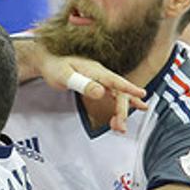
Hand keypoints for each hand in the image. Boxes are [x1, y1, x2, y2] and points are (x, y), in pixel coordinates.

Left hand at [20, 38, 148, 132]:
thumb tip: (100, 92)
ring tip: (121, 127)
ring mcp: (99, 79)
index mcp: (94, 70)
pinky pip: (112, 97)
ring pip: (117, 96)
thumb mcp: (65, 76)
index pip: (115, 80)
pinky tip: (119, 118)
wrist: (47, 61)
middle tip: (121, 126)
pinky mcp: (97, 85)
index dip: (128, 88)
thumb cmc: (54, 66)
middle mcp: (100, 74)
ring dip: (121, 111)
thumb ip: (82, 84)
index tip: (141, 95)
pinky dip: (116, 108)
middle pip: (118, 92)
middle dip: (122, 109)